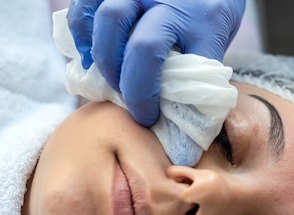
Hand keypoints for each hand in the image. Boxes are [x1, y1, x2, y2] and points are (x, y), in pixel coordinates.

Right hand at [67, 0, 244, 126]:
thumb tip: (173, 123)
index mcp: (199, 20)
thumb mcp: (212, 50)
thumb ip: (193, 77)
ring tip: (103, 77)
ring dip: (100, 54)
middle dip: (120, 77)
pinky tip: (88, 52)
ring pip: (107, 16)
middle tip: (124, 98)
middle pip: (130, 37)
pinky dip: (80, 30)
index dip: (144, 94)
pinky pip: (86, 4)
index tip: (146, 117)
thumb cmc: (206, 24)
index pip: (156, 55)